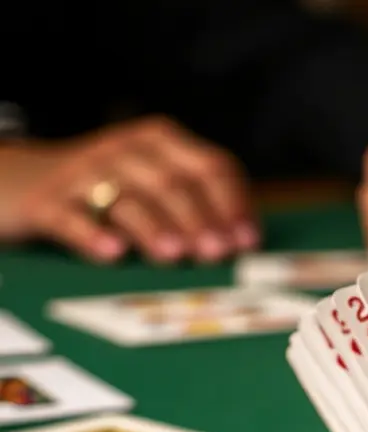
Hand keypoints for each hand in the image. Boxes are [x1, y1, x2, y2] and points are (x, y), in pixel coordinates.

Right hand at [0, 117, 257, 263]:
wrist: (17, 179)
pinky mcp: (47, 201)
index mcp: (162, 142)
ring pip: (127, 199)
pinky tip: (113, 253)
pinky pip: (73, 217)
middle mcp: (125, 150)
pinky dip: (93, 234)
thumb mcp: (153, 186)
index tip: (247, 241)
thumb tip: (244, 244)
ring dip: (155, 228)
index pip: (211, 167)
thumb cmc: (106, 190)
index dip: (232, 204)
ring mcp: (84, 173)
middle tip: (217, 254)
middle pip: (173, 184)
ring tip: (174, 256)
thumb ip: (198, 206)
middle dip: (199, 220)